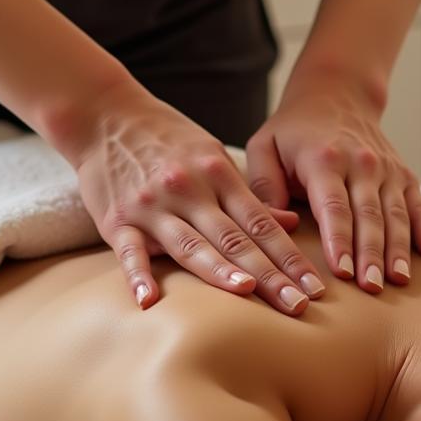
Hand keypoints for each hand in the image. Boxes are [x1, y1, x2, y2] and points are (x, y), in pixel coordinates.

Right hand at [67, 79, 328, 314]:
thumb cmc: (167, 139)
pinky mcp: (117, 220)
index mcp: (218, 175)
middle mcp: (190, 190)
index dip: (290, 257)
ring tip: (247, 293)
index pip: (262, 224)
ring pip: (191, 245)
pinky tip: (149, 301)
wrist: (106, 115)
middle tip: (299, 306)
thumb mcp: (213, 155)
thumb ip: (248, 194)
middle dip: (269, 275)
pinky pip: (129, 251)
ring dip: (219, 272)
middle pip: (235, 239)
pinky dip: (138, 275)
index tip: (314, 286)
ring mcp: (153, 206)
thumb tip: (290, 223)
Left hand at [244, 69, 420, 292]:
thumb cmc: (292, 131)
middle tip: (371, 288)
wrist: (335, 95)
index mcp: (324, 158)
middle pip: (369, 215)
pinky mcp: (403, 173)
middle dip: (371, 254)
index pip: (334, 206)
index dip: (339, 240)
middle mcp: (362, 163)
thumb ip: (264, 187)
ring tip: (398, 281)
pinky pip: (418, 204)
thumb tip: (277, 225)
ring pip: (396, 214)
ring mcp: (387, 168)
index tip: (341, 272)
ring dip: (398, 249)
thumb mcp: (264, 147)